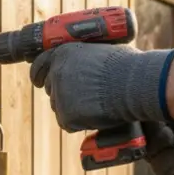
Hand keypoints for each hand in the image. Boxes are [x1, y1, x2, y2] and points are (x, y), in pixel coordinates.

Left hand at [29, 43, 173, 131]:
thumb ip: (86, 59)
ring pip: (60, 108)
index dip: (39, 75)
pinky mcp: (66, 116)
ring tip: (98, 105)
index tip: (39, 81)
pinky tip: (97, 115)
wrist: (134, 84)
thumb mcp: (102, 51)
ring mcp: (59, 95)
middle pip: (51, 89)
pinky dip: (80, 123)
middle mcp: (56, 73)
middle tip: (86, 97)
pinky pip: (68, 123)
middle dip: (64, 94)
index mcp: (63, 53)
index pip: (39, 65)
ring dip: (73, 109)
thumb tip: (90, 64)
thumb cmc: (128, 66)